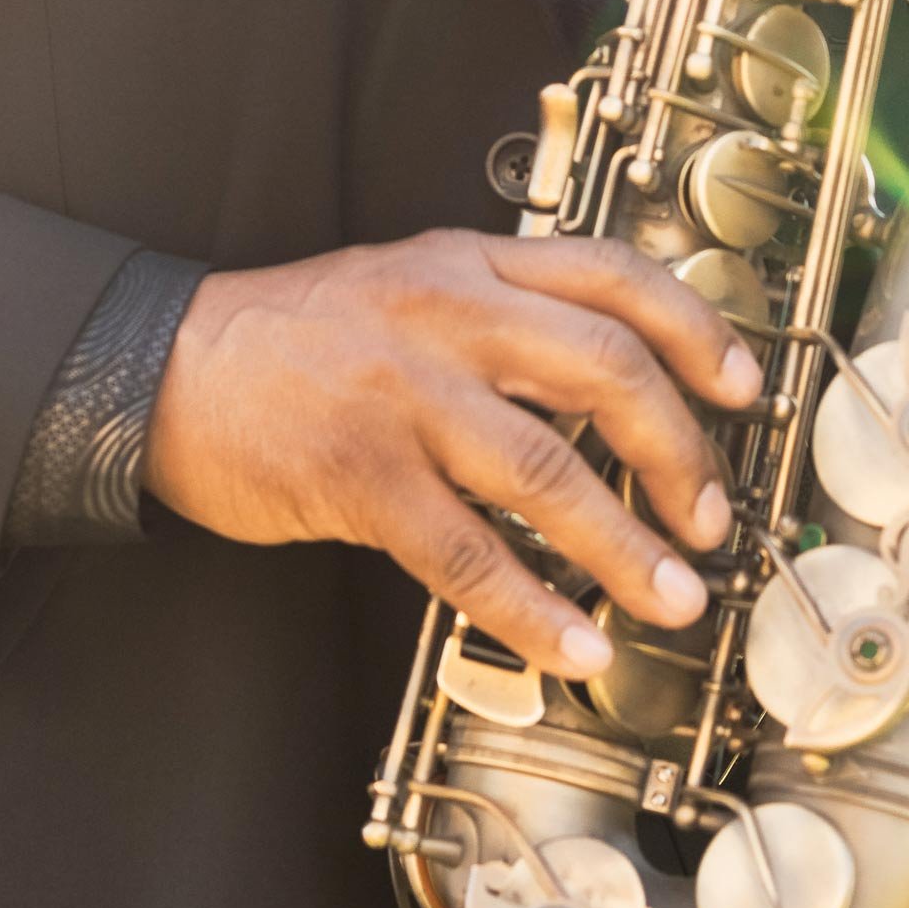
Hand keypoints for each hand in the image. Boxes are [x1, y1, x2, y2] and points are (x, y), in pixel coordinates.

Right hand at [142, 229, 762, 683]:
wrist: (163, 367)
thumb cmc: (294, 336)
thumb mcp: (406, 283)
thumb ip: (498, 309)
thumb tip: (613, 378)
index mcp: (466, 262)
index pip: (611, 275)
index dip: (696, 329)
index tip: (745, 388)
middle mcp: (447, 316)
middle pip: (605, 370)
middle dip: (679, 452)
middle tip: (710, 516)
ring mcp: (403, 395)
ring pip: (548, 470)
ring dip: (626, 545)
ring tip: (674, 596)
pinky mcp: (360, 476)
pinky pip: (466, 555)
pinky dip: (533, 609)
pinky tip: (575, 645)